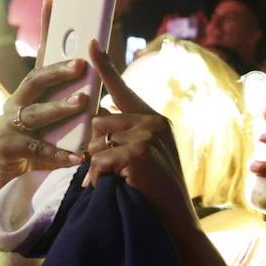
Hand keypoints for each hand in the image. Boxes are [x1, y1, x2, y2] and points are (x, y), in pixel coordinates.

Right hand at [0, 0, 83, 189]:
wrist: (14, 182)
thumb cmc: (42, 145)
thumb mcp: (61, 120)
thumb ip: (76, 99)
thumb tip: (102, 74)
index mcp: (30, 92)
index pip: (40, 57)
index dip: (46, 29)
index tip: (53, 2)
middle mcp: (15, 103)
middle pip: (35, 80)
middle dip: (58, 71)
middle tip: (82, 65)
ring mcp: (7, 125)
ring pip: (35, 113)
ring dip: (59, 108)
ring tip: (82, 103)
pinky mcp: (6, 149)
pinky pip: (36, 149)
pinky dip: (59, 153)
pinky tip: (78, 156)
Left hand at [84, 42, 198, 231]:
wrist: (174, 221)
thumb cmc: (154, 193)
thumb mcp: (142, 158)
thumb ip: (125, 138)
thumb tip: (95, 123)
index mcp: (155, 120)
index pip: (123, 90)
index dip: (105, 67)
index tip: (91, 45)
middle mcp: (154, 122)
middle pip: (99, 121)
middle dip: (94, 148)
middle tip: (104, 171)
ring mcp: (148, 135)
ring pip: (97, 140)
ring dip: (95, 163)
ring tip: (108, 181)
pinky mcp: (139, 152)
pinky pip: (100, 158)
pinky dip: (97, 176)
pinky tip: (108, 186)